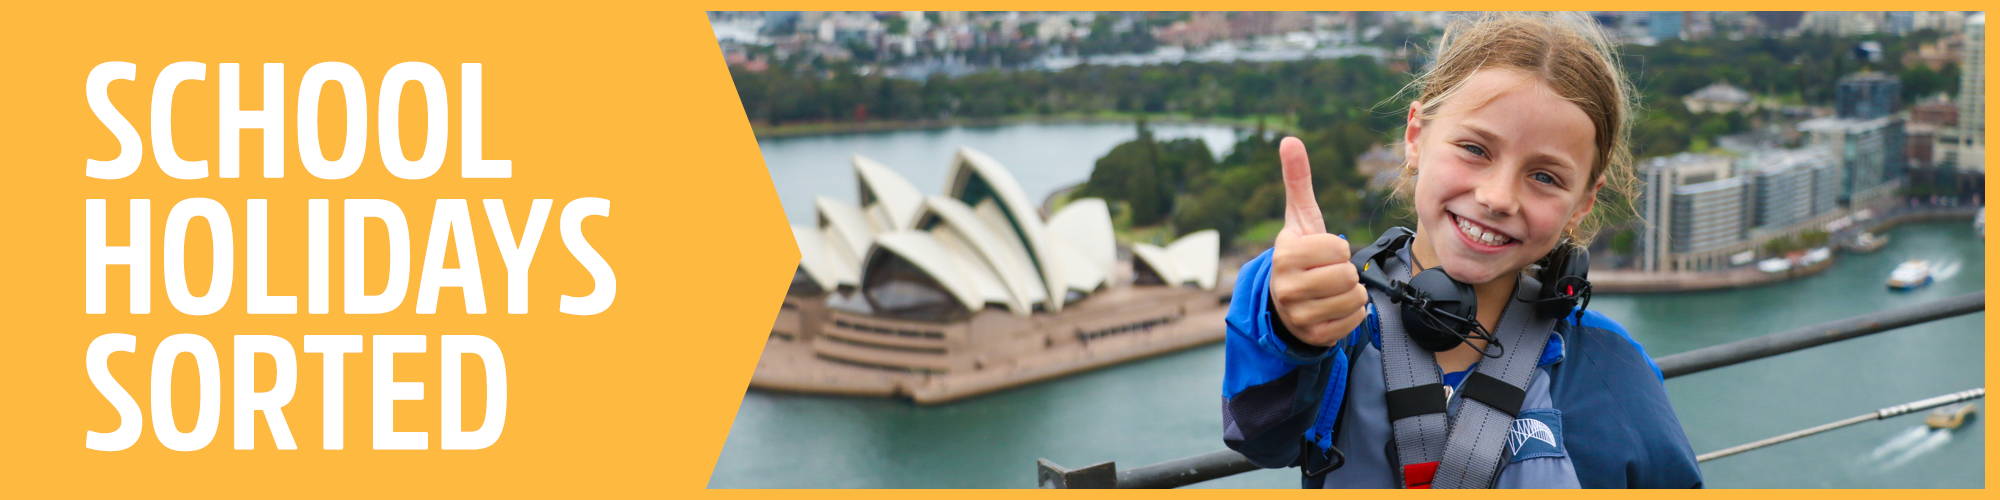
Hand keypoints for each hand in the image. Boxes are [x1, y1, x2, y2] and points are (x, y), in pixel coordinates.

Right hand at [1269, 137, 1369, 346]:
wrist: (1282, 301)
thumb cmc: (1298, 255)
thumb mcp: (1299, 218)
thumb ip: (1297, 180)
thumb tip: (1290, 140)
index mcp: (1284, 254)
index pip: (1337, 248)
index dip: (1337, 248)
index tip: (1322, 253)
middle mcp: (1285, 286)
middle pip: (1346, 275)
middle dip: (1346, 271)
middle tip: (1329, 273)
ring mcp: (1297, 314)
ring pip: (1353, 299)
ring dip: (1351, 293)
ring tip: (1331, 290)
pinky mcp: (1312, 336)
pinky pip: (1353, 321)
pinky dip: (1352, 314)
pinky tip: (1334, 308)